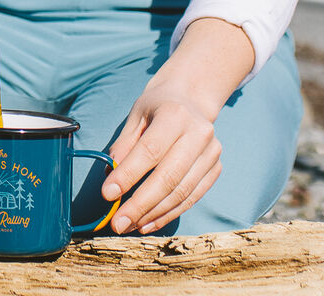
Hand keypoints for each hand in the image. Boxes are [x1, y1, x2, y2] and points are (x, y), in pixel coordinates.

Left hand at [101, 80, 222, 235]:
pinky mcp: (216, 169)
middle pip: (168, 177)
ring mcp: (211, 153)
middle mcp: (199, 134)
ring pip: (181, 193)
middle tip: (118, 223)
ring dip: (153, 213)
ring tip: (131, 224)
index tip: (107, 194)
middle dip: (140, 204)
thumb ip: (124, 145)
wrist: (190, 99)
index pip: (150, 151)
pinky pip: (191, 198)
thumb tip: (110, 178)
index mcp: (175, 114)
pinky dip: (169, 213)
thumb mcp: (136, 117)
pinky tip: (149, 221)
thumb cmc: (157, 108)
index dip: (128, 174)